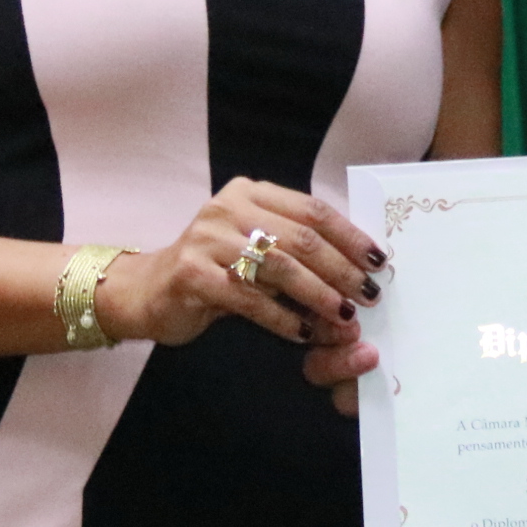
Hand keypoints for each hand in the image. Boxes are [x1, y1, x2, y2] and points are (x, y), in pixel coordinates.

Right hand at [97, 179, 388, 376]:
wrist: (148, 290)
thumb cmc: (214, 269)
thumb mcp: (254, 244)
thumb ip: (294, 245)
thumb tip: (358, 266)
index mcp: (250, 193)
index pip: (312, 209)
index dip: (349, 236)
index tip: (378, 261)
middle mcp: (227, 208)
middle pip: (299, 238)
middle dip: (340, 269)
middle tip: (367, 295)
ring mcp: (206, 240)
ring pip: (278, 268)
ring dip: (318, 296)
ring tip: (343, 317)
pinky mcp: (192, 275)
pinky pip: (250, 300)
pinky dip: (282, 318)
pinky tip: (303, 333)